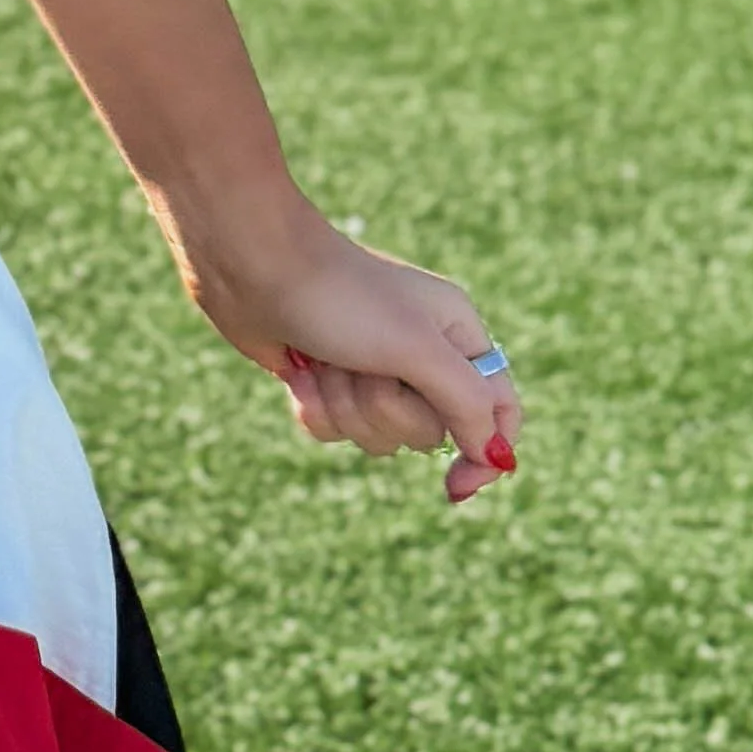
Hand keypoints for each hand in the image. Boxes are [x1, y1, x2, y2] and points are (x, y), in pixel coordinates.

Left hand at [184, 193, 518, 501]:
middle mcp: (422, 353)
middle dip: (387, 409)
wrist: (253, 265)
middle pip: (430, 432)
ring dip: (345, 405)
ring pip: (377, 437)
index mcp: (458, 333)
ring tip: (326, 359)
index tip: (456, 487)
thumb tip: (498, 457)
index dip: (487, 451)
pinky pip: (334, 431)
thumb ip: (466, 403)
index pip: (500, 408)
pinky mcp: (327, 380)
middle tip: (366, 365)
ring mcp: (373, 369)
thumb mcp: (417, 348)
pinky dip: (314, 408)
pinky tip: (298, 371)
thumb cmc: (342, 295)